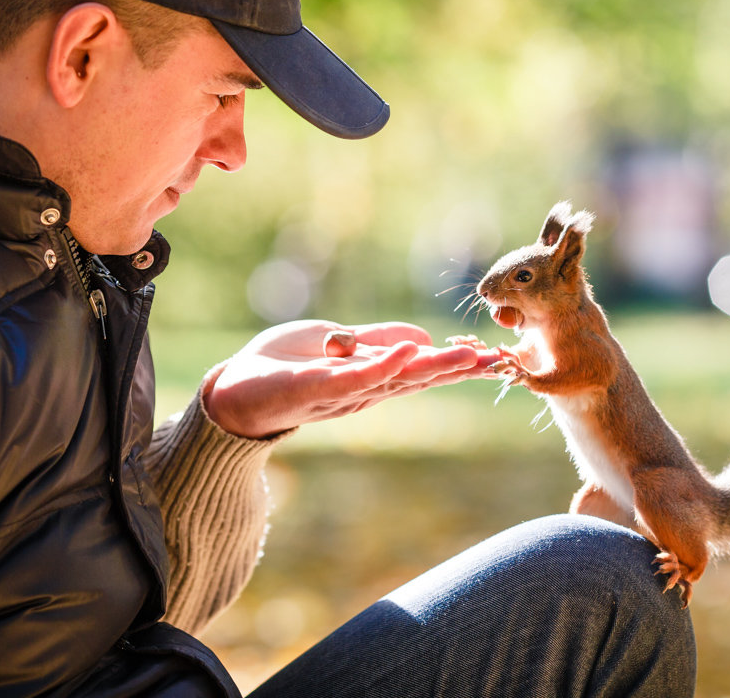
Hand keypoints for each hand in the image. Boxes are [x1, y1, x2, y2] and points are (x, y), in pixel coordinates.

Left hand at [203, 319, 504, 437]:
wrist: (234, 390)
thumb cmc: (282, 366)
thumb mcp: (338, 341)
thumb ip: (376, 340)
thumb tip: (422, 337)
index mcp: (371, 378)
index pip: (420, 369)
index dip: (456, 364)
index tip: (493, 357)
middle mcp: (364, 390)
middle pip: (418, 378)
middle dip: (457, 370)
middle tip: (496, 361)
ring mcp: (342, 392)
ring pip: (396, 378)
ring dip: (433, 367)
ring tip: (467, 356)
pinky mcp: (317, 388)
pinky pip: (355, 377)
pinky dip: (384, 365)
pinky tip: (409, 351)